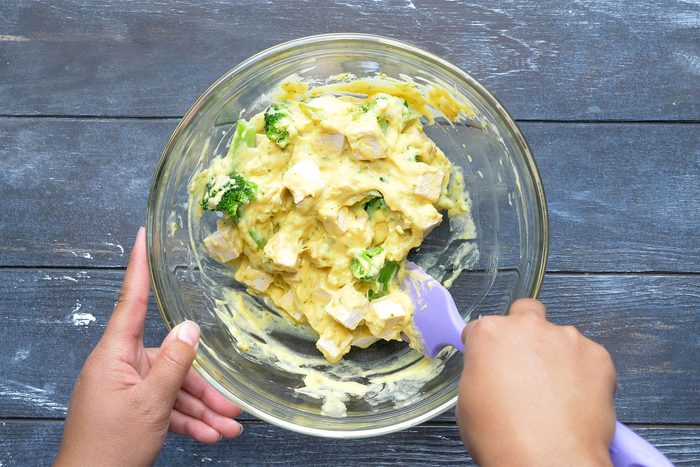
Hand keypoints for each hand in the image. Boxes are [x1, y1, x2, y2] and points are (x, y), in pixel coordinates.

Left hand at [55, 227, 242, 465]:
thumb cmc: (111, 445)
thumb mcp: (152, 402)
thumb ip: (175, 363)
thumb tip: (190, 328)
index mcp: (115, 354)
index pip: (131, 300)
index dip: (139, 267)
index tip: (142, 237)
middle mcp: (120, 366)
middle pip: (169, 360)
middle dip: (202, 385)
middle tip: (231, 404)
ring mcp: (126, 389)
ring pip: (172, 388)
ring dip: (201, 410)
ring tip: (228, 428)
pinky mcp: (132, 410)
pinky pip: (165, 407)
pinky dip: (187, 421)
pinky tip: (212, 436)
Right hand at [457, 299, 616, 466]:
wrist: (547, 461)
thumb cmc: (504, 438)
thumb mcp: (468, 402)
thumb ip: (481, 373)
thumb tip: (492, 375)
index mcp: (490, 334)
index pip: (483, 328)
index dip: (486, 347)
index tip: (492, 360)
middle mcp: (527, 327)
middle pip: (525, 312)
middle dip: (525, 331)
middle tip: (526, 363)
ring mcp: (566, 339)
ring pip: (560, 337)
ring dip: (556, 356)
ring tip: (555, 393)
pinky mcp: (597, 356)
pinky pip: (589, 357)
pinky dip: (584, 373)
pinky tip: (575, 400)